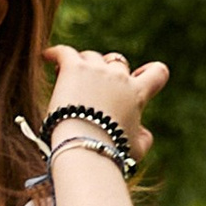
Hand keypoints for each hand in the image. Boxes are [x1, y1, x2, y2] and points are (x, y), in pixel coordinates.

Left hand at [43, 44, 167, 161]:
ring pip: (91, 56)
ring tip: (66, 78)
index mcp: (137, 94)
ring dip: (81, 65)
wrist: (84, 147)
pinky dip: (55, 53)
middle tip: (90, 85)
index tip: (138, 74)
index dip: (150, 71)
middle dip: (105, 71)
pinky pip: (64, 52)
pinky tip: (47, 57)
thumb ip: (144, 136)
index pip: (158, 72)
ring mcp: (97, 70)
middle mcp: (119, 77)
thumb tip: (143, 131)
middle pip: (116, 62)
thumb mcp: (136, 148)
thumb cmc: (110, 152)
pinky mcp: (74, 69)